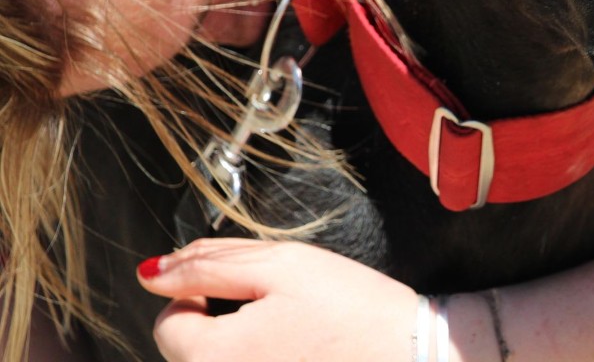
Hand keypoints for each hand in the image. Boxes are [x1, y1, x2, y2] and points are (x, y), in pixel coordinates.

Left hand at [137, 238, 418, 361]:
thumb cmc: (354, 309)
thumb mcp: (281, 265)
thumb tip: (154, 273)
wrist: (415, 355)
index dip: (203, 297)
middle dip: (225, 328)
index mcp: (212, 357)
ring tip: (298, 338)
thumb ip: (209, 265)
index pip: (169, 325)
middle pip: (194, 355)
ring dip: (248, 351)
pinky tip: (305, 357)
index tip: (251, 290)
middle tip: (282, 312)